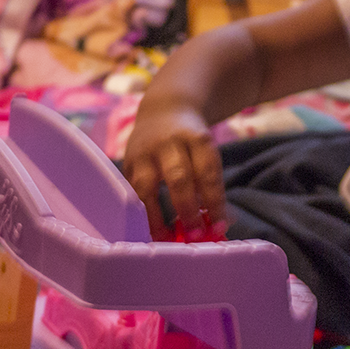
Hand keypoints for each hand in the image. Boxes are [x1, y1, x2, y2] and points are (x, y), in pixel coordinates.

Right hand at [122, 100, 226, 240]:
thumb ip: (212, 186)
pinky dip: (140, 213)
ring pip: (146, 186)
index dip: (214, 202)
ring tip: (165, 238)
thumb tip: (222, 225)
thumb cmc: (191, 143)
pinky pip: (131, 192)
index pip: (208, 173)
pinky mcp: (127, 163)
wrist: (164, 110)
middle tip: (195, 235)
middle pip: (178, 177)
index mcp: (196, 139)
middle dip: (187, 209)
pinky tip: (149, 231)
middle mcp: (168, 143)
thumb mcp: (206, 152)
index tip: (219, 227)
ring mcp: (144, 152)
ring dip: (155, 216)